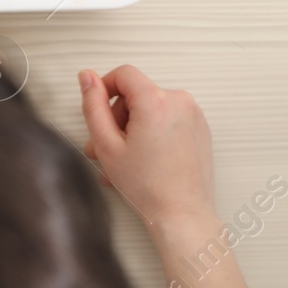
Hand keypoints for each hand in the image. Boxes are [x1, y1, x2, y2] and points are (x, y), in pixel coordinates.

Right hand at [79, 66, 215, 232]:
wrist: (182, 214)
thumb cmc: (148, 187)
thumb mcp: (107, 146)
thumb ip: (93, 106)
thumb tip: (88, 78)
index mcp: (155, 100)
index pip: (124, 74)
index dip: (104, 88)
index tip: (98, 109)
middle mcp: (179, 101)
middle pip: (137, 94)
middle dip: (118, 118)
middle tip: (107, 149)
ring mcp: (193, 114)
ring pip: (152, 108)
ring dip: (134, 128)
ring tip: (125, 161)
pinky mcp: (200, 128)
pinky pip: (169, 119)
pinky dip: (154, 132)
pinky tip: (145, 160)